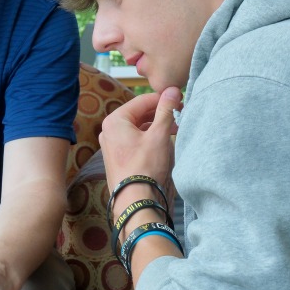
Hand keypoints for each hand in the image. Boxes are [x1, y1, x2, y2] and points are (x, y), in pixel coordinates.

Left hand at [99, 86, 182, 209]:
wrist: (135, 200)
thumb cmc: (145, 166)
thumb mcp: (159, 135)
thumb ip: (166, 110)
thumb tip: (172, 89)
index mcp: (115, 120)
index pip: (142, 101)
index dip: (162, 99)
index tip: (180, 100)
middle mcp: (109, 130)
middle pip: (139, 114)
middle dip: (160, 113)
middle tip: (180, 114)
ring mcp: (111, 144)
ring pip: (138, 127)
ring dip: (157, 126)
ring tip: (175, 129)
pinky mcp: (117, 156)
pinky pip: (134, 139)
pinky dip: (149, 137)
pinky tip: (164, 141)